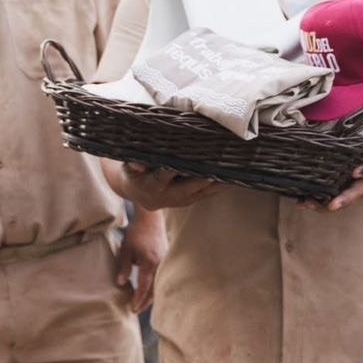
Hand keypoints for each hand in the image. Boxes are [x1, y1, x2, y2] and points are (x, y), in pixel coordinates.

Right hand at [107, 160, 223, 210]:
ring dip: (216, 183)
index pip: (164, 176)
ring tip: (232, 171)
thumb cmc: (134, 173)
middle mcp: (169, 196)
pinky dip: (219, 187)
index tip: (185, 162)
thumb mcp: (129, 167)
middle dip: (203, 178)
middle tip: (218, 168)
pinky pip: (207, 194)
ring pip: (202, 192)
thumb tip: (138, 165)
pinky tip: (233, 178)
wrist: (140, 194)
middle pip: (189, 187)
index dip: (174, 170)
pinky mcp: (191, 200)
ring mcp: (182, 200)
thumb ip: (134, 164)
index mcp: (153, 185)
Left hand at [115, 210, 165, 312]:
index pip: (144, 287)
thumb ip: (123, 266)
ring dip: (151, 296)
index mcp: (149, 263)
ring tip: (141, 304)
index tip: (132, 308)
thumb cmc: (136, 233)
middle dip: (145, 302)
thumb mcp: (126, 249)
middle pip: (154, 290)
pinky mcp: (167, 261)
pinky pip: (162, 278)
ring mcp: (165, 263)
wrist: (151, 219)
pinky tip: (149, 291)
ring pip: (160, 286)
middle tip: (135, 310)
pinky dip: (156, 287)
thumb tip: (120, 283)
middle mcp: (160, 265)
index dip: (138, 299)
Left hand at [305, 143, 362, 212]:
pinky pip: (331, 202)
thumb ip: (356, 136)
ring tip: (307, 203)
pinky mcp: (343, 194)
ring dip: (324, 205)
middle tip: (332, 205)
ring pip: (341, 201)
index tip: (355, 172)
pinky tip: (302, 201)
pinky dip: (317, 203)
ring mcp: (354, 191)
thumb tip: (334, 119)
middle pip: (356, 194)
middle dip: (343, 200)